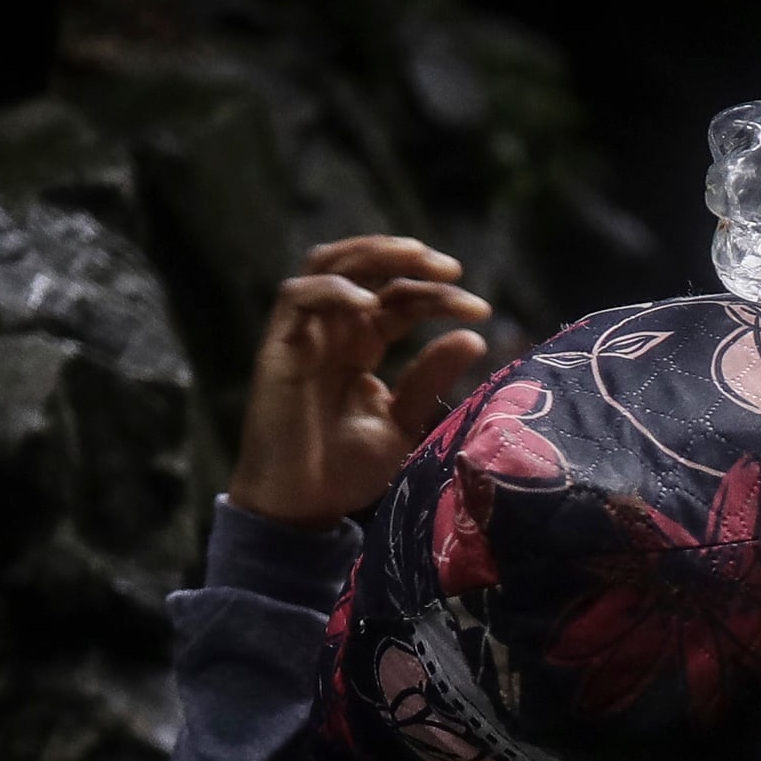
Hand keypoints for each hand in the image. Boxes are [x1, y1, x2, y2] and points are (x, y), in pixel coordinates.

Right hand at [227, 236, 487, 526]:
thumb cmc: (346, 468)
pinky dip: (333, 291)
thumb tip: (474, 338)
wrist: (302, 506)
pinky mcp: (278, 347)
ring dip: (372, 253)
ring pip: (328, 265)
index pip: (400, 299)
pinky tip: (370, 303)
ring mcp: (304, 334)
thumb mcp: (403, 421)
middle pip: (366, 267)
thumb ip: (429, 378)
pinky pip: (297, 298)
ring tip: (416, 259)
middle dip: (408, 257)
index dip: (439, 296)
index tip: (482, 309)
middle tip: (453, 270)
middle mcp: (333, 330)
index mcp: (362, 343)